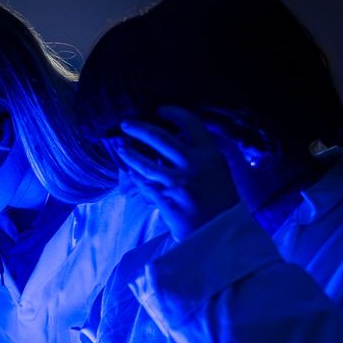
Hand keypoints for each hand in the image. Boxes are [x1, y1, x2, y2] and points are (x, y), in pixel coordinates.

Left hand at [116, 106, 238, 241]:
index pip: (192, 124)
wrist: (222, 233)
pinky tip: (128, 172)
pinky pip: (145, 184)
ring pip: (147, 163)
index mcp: (210, 155)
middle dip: (140, 128)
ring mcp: (178, 183)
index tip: (160, 109)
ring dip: (130, 154)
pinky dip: (135, 177)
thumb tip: (180, 148)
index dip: (175, 113)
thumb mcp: (219, 174)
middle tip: (127, 123)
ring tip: (120, 147)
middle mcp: (194, 165)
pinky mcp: (166, 200)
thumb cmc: (222, 205)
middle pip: (161, 138)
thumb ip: (201, 159)